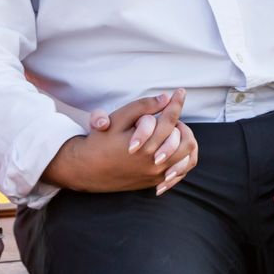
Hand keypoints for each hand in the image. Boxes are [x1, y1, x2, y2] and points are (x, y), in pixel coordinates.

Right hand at [46, 89, 198, 193]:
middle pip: (185, 140)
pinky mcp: (154, 182)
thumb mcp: (117, 119)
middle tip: (171, 115)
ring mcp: (156, 175)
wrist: (87, 170)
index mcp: (146, 145)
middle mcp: (154, 162)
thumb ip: (142, 107)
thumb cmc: (100, 142)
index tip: (180, 92)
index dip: (177, 102)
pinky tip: (175, 148)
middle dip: (182, 123)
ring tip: (174, 131)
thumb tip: (165, 98)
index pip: (170, 120)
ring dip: (184, 140)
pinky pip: (180, 171)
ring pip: (186, 157)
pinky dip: (182, 158)